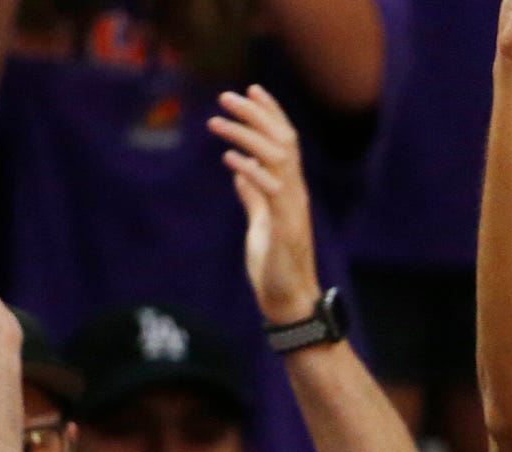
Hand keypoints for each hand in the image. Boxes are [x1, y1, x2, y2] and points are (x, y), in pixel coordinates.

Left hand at [211, 88, 321, 325]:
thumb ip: (253, 196)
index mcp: (289, 191)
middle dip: (256, 115)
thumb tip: (240, 173)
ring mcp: (291, 209)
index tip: (251, 89)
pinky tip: (229, 160)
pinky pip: (272, 191)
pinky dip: (251, 172)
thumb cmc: (274, 267)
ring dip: (246, 136)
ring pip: (277, 160)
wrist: (288, 301)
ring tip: (216, 121)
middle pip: (282, 142)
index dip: (270, 114)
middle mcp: (295, 194)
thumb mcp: (260, 224)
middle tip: (226, 94)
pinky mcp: (285, 227)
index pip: (285, 142)